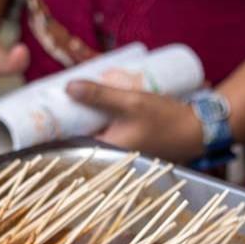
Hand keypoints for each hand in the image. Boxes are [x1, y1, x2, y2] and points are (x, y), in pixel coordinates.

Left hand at [66, 80, 205, 162]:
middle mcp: (111, 155)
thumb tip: (68, 87)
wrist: (199, 130)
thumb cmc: (167, 119)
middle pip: (80, 135)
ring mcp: (121, 152)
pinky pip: (107, 131)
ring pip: (94, 131)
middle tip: (60, 92)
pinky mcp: (130, 145)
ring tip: (76, 93)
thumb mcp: (131, 102)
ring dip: (86, 115)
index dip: (55, 125)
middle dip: (70, 116)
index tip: (45, 107)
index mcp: (106, 150)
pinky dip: (101, 118)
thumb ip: (100, 96)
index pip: (70, 141)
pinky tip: (98, 103)